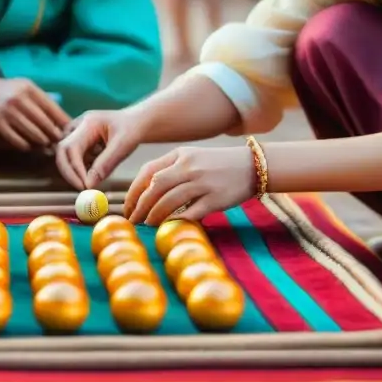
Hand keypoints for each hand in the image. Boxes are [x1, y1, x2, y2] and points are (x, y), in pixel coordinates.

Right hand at [0, 77, 70, 151]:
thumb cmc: (8, 89)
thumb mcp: (25, 86)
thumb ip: (41, 98)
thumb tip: (61, 118)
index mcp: (29, 88)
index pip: (51, 107)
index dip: (62, 120)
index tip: (69, 129)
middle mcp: (19, 99)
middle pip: (43, 122)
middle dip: (54, 134)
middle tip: (60, 141)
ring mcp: (8, 112)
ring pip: (32, 132)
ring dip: (42, 141)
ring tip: (47, 144)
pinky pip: (16, 139)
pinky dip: (25, 145)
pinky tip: (30, 146)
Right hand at [55, 108, 148, 189]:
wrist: (135, 121)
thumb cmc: (132, 130)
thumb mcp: (123, 146)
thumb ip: (106, 164)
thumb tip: (89, 185)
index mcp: (88, 123)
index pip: (71, 148)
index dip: (74, 168)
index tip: (85, 186)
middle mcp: (77, 126)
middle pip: (62, 152)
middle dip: (69, 173)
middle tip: (82, 189)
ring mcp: (75, 133)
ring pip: (67, 157)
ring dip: (79, 171)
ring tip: (103, 169)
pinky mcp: (78, 141)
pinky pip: (75, 159)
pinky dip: (85, 168)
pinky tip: (102, 164)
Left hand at [124, 145, 255, 224]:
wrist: (253, 165)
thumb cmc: (217, 164)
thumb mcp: (192, 157)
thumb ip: (170, 169)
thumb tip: (145, 192)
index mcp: (180, 155)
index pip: (148, 172)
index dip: (134, 191)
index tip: (128, 206)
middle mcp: (189, 166)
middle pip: (155, 187)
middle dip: (140, 206)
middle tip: (134, 220)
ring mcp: (202, 182)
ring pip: (169, 201)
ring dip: (155, 215)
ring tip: (148, 224)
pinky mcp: (215, 198)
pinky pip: (190, 213)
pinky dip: (176, 221)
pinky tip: (169, 227)